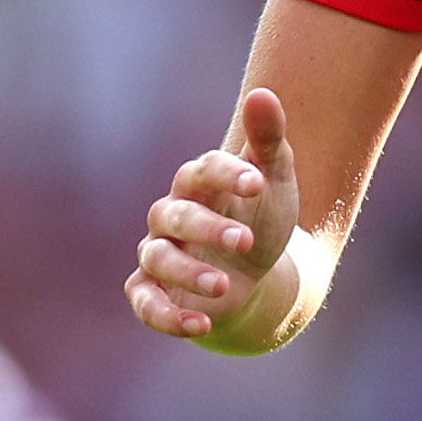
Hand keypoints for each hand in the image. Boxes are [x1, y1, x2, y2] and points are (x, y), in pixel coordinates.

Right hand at [125, 88, 307, 351]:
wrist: (260, 270)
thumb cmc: (263, 216)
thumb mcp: (275, 179)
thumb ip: (268, 140)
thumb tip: (263, 93)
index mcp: (197, 181)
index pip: (203, 170)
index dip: (227, 175)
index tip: (258, 184)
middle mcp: (170, 214)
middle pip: (178, 217)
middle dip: (209, 230)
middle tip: (246, 244)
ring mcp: (159, 253)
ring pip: (158, 258)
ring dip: (189, 273)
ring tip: (224, 287)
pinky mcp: (154, 290)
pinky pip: (146, 302)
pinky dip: (167, 316)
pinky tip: (201, 327)